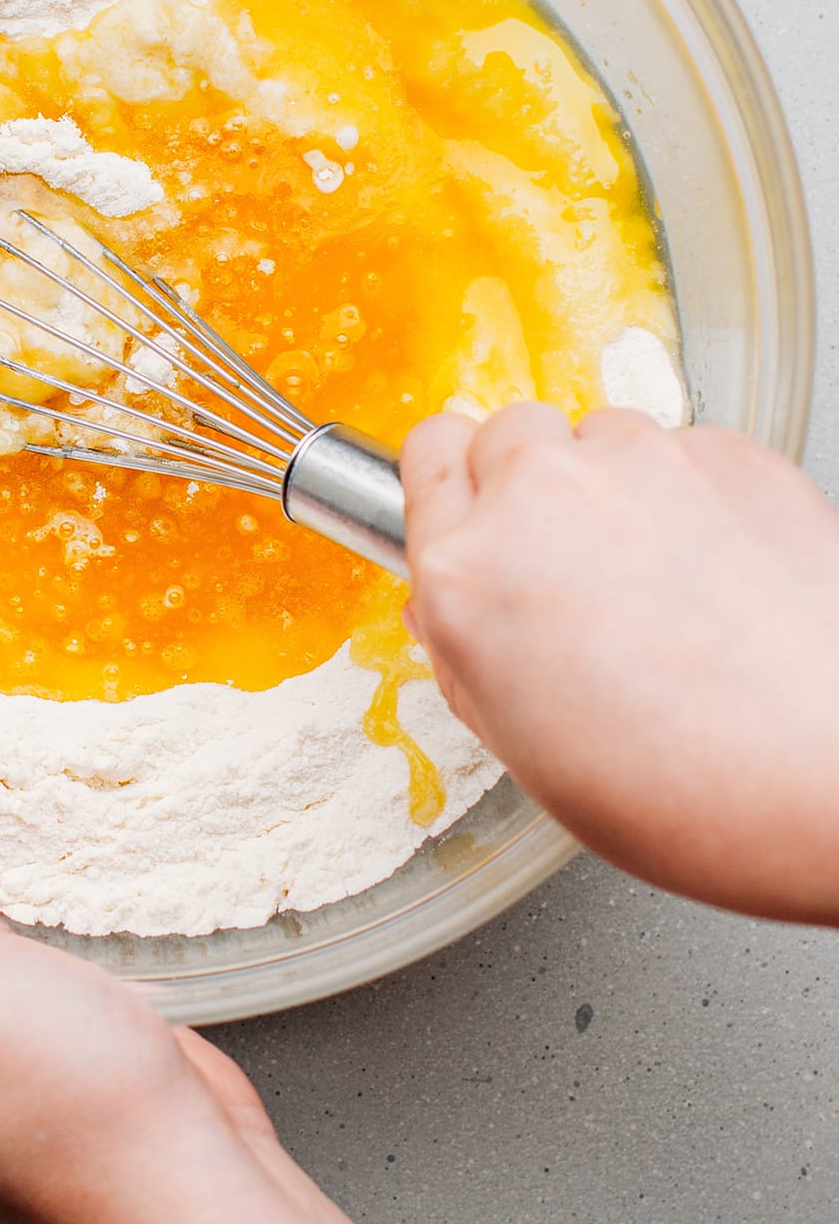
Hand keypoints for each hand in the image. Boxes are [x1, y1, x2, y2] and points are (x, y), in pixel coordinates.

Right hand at [402, 404, 838, 923]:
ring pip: (600, 436)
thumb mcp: (523, 746)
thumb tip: (447, 604)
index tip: (471, 511)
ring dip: (614, 488)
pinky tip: (720, 576)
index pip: (425, 454)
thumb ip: (464, 652)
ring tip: (659, 581)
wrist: (830, 776)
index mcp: (467, 572)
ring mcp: (642, 463)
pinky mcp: (731, 453)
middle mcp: (543, 495)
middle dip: (528, 486)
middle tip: (568, 561)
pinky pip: (688, 451)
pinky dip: (695, 496)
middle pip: (507, 434)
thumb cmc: (688, 790)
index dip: (452, 487)